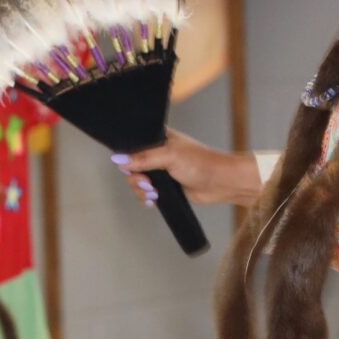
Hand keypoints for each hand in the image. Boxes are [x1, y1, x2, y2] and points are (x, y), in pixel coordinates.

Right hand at [116, 129, 264, 207]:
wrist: (220, 182)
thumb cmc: (201, 162)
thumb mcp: (169, 156)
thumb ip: (143, 158)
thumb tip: (118, 159)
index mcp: (158, 138)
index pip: (132, 146)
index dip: (128, 159)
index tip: (133, 169)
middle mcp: (158, 152)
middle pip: (132, 166)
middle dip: (136, 179)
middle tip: (147, 185)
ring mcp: (161, 169)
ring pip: (139, 181)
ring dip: (142, 190)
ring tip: (153, 194)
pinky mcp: (166, 184)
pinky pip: (148, 191)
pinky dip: (147, 196)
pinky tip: (152, 200)